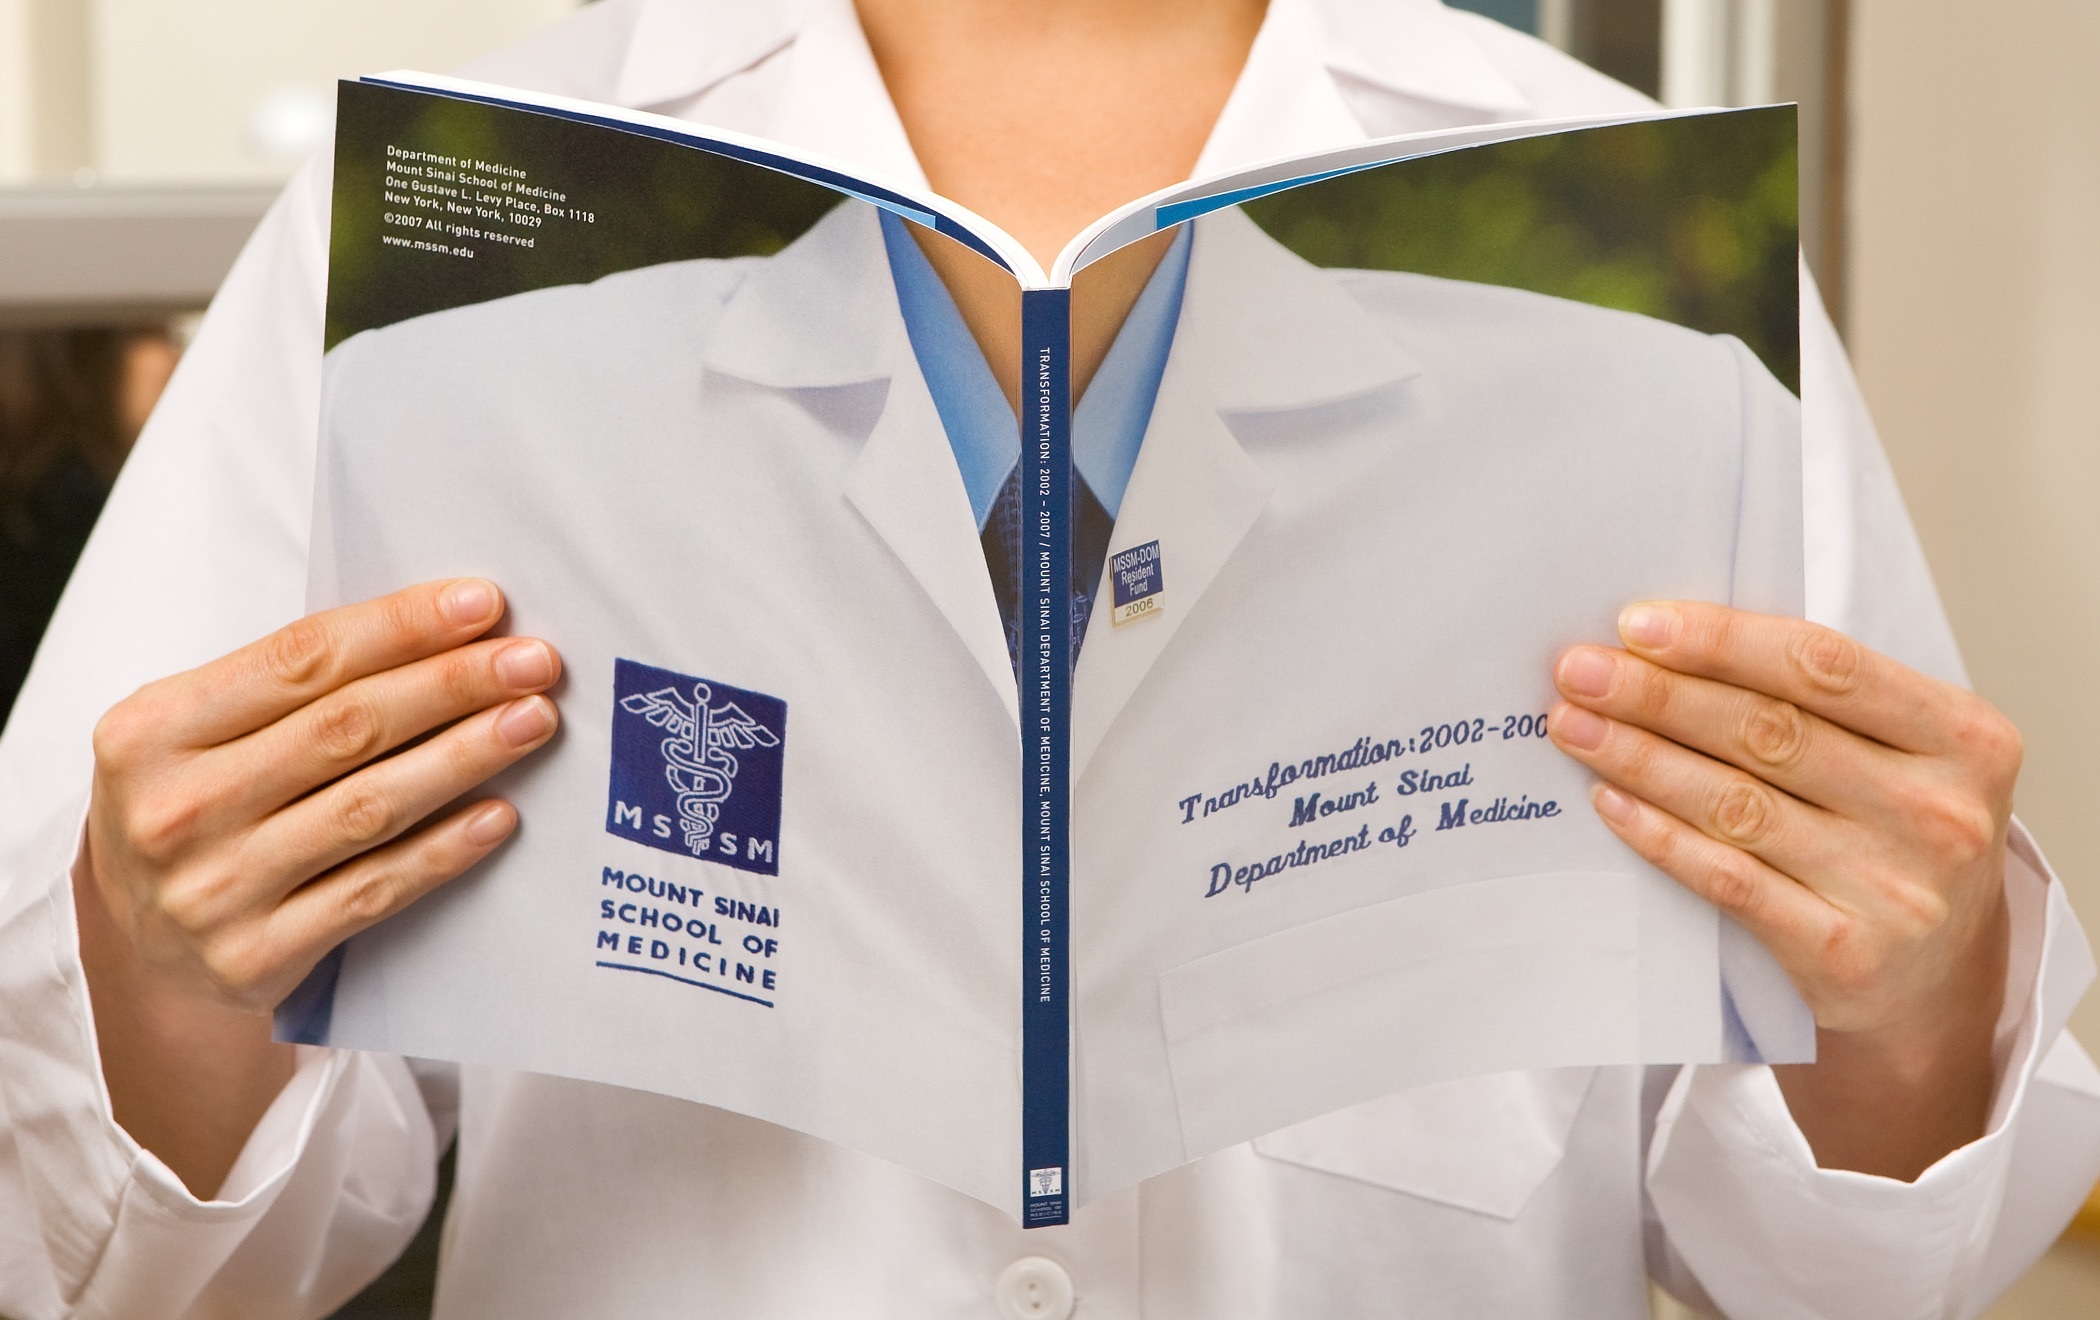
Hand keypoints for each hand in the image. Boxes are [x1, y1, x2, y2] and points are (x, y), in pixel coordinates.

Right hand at [76, 579, 560, 1193]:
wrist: (140, 945)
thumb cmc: (192, 807)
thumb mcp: (196, 733)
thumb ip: (290, 685)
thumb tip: (438, 631)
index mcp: (151, 731)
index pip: (300, 660)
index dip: (401, 626)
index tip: (484, 603)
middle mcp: (175, 810)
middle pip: (345, 728)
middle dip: (452, 684)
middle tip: (532, 661)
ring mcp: (214, 890)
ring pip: (369, 807)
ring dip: (465, 757)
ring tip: (532, 721)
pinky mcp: (257, 956)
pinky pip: (374, 891)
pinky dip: (444, 850)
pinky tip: (499, 814)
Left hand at [1547, 601, 2016, 1178]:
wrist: (1937, 987)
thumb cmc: (1899, 842)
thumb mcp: (1902, 759)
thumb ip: (1820, 702)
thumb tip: (1669, 646)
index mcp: (1964, 737)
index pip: (1824, 666)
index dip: (1722, 640)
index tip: (1637, 623)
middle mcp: (1939, 812)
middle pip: (1769, 731)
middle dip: (1658, 694)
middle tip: (1578, 671)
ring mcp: (1896, 888)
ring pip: (1737, 803)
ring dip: (1640, 757)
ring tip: (1572, 725)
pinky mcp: (1846, 954)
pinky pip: (1729, 878)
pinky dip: (1660, 835)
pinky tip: (1609, 800)